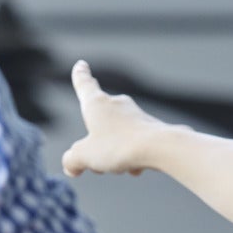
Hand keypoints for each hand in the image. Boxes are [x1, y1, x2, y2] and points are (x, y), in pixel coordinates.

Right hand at [62, 60, 175, 176]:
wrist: (160, 148)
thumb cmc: (119, 146)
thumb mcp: (84, 156)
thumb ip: (72, 160)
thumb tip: (71, 166)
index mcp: (96, 104)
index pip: (84, 85)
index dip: (80, 76)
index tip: (81, 64)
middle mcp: (116, 104)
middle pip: (98, 122)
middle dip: (95, 143)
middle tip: (96, 163)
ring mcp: (135, 115)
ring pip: (116, 137)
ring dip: (113, 154)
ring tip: (120, 166)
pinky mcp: (151, 128)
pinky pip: (133, 145)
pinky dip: (131, 158)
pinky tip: (137, 168)